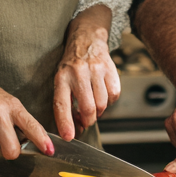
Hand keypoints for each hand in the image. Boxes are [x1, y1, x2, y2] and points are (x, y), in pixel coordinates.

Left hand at [53, 24, 120, 139]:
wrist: (87, 39)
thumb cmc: (72, 66)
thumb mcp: (61, 80)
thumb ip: (66, 104)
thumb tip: (74, 129)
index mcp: (62, 78)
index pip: (62, 104)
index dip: (65, 123)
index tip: (69, 137)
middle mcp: (78, 73)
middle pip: (87, 108)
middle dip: (88, 120)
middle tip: (86, 121)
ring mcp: (96, 70)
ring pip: (102, 104)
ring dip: (99, 112)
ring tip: (94, 105)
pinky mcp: (110, 69)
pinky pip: (114, 95)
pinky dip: (110, 101)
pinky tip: (103, 95)